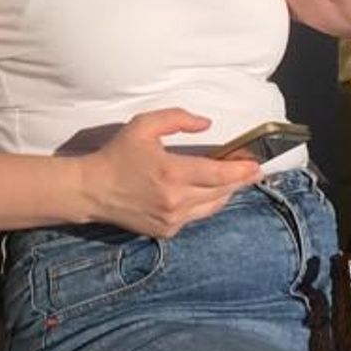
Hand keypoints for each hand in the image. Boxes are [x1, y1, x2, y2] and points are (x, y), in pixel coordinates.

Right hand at [78, 109, 261, 237]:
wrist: (93, 190)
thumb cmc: (118, 154)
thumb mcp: (144, 125)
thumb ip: (178, 119)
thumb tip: (206, 125)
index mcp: (172, 173)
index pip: (218, 174)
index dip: (241, 171)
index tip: (257, 165)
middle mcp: (175, 200)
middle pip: (221, 192)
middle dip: (240, 181)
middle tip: (253, 170)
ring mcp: (172, 219)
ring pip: (212, 207)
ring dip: (225, 193)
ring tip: (234, 180)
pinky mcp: (166, 231)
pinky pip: (196, 216)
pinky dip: (204, 204)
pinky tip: (205, 192)